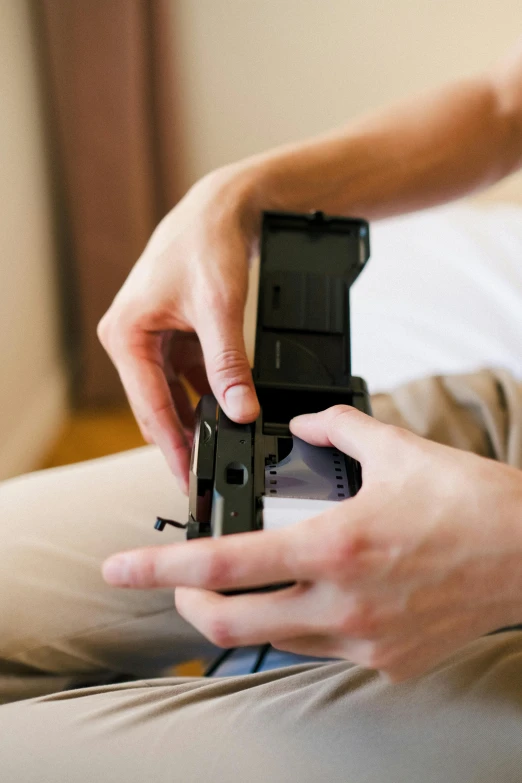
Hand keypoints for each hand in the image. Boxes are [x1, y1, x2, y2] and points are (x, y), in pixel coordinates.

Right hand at [97, 167, 260, 489]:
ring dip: (195, 419)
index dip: (172, 448)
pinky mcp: (172, 335)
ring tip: (221, 450)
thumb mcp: (220, 310)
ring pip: (172, 394)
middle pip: (156, 406)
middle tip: (207, 474)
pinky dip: (205, 394)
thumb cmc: (206, 244)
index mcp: (126, 335)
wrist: (222, 208)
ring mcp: (151, 338)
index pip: (149, 408)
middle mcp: (131, 339)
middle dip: (182, 440)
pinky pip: (186, 376)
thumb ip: (229, 365)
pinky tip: (227, 412)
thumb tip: (241, 410)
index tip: (188, 479)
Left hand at [102, 405, 521, 680]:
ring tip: (251, 583)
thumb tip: (302, 425)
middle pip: (230, 624)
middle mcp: (342, 602)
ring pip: (273, 640)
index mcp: (334, 545)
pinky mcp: (387, 661)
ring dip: (248, 613)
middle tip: (183, 579)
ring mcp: (364, 640)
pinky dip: (303, 624)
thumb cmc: (467, 501)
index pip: (224, 563)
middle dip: (189, 603)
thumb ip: (334, 429)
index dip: (160, 567)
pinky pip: (322, 649)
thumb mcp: (394, 448)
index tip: (119, 567)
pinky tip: (319, 597)